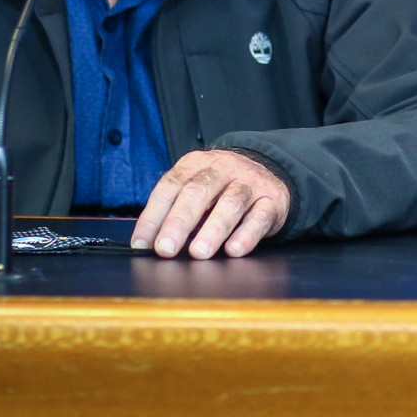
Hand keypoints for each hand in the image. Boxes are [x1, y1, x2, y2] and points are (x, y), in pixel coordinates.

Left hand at [132, 150, 291, 258]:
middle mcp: (224, 169)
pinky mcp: (273, 200)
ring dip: (213, 229)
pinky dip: (247, 234)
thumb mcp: (197, 189)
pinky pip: (260, 216)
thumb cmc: (222, 189)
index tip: (142, 244)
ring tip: (198, 253)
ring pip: (231, 203)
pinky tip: (234, 250)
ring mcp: (250, 183)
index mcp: (197, 163)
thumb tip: (147, 244)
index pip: (170, 186)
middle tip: (166, 249)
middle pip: (199, 191)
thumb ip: (174, 210)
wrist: (270, 172)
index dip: (154, 216)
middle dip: (179, 221)